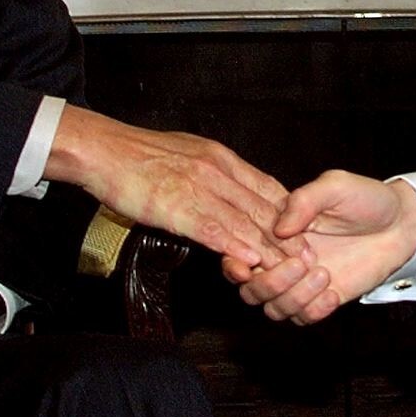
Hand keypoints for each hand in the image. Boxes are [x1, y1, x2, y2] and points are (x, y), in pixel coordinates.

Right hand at [45, 106, 288, 266]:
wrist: (104, 150)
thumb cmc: (138, 154)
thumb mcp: (187, 152)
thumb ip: (212, 171)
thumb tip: (231, 188)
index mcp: (220, 157)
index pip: (266, 186)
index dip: (289, 211)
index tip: (306, 229)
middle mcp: (216, 171)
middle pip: (262, 206)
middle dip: (290, 235)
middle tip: (311, 255)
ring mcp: (199, 189)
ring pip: (244, 221)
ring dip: (270, 247)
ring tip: (290, 266)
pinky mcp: (178, 207)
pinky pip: (214, 230)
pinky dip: (236, 246)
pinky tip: (251, 260)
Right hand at [224, 170, 415, 324]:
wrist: (402, 223)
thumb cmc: (365, 199)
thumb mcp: (335, 187)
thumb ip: (305, 201)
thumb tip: (280, 227)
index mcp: (276, 231)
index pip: (240, 252)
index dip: (235, 262)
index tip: (249, 262)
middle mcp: (283, 259)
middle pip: (251, 290)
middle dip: (268, 282)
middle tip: (299, 264)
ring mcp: (303, 282)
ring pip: (274, 308)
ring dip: (293, 297)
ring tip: (323, 273)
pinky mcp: (325, 299)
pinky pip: (304, 318)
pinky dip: (314, 310)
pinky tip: (333, 292)